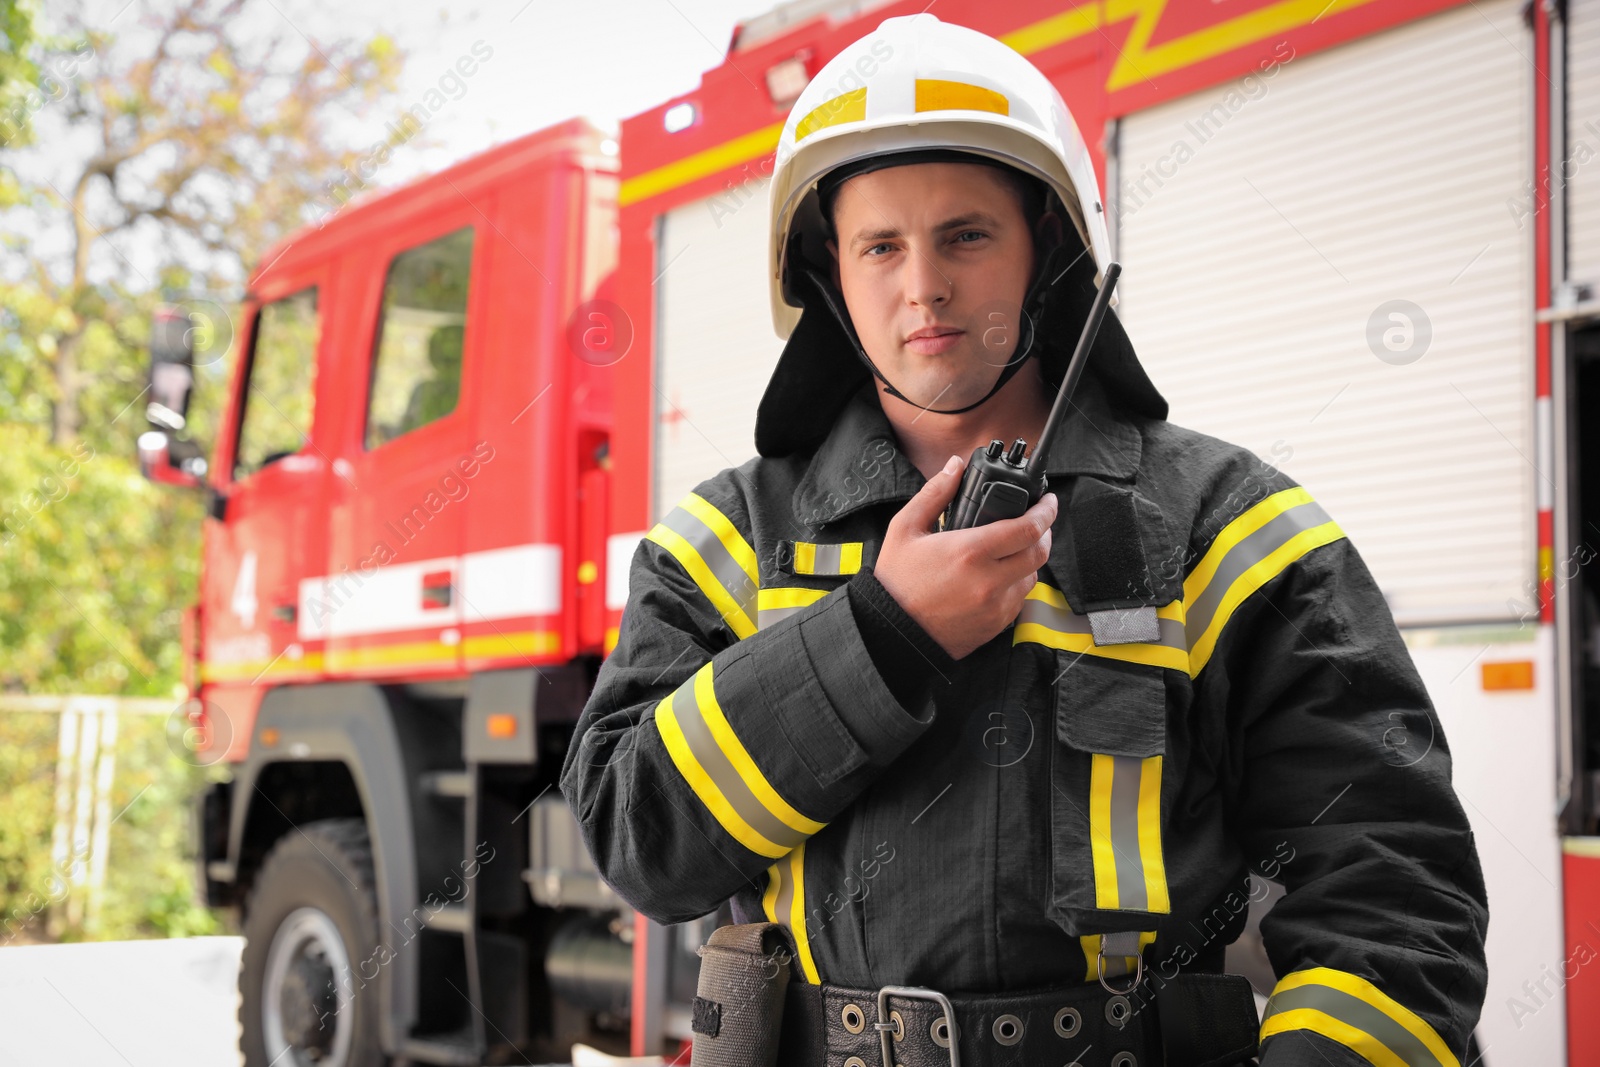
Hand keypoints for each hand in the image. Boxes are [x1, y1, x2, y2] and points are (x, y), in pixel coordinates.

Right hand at [873, 454, 1056, 659]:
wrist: (893, 631)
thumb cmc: (896, 581)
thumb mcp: (905, 529)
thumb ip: (934, 493)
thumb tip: (955, 467)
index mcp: (971, 551)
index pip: (1029, 527)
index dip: (1046, 510)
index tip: (1048, 501)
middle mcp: (990, 580)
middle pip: (1039, 552)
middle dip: (1044, 532)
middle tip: (1036, 521)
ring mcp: (996, 606)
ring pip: (1032, 576)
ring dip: (1028, 559)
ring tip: (1011, 549)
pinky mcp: (996, 625)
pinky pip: (1019, 599)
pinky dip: (1016, 584)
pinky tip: (997, 576)